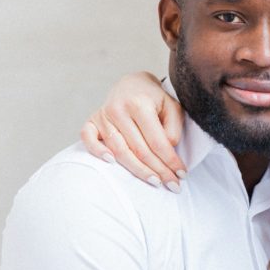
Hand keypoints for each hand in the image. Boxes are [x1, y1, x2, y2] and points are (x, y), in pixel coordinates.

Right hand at [80, 72, 185, 189]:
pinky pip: (88, 138)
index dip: (170, 160)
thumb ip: (173, 128)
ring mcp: (103, 115)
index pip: (157, 141)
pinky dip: (97, 151)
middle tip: (173, 185)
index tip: (181, 174)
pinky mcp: (92, 121)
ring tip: (155, 182)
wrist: (132, 84)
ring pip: (119, 150)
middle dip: (158, 170)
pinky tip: (111, 163)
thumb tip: (167, 150)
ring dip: (138, 170)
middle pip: (139, 150)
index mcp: (139, 104)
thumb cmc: (154, 99)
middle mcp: (118, 109)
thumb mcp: (172, 106)